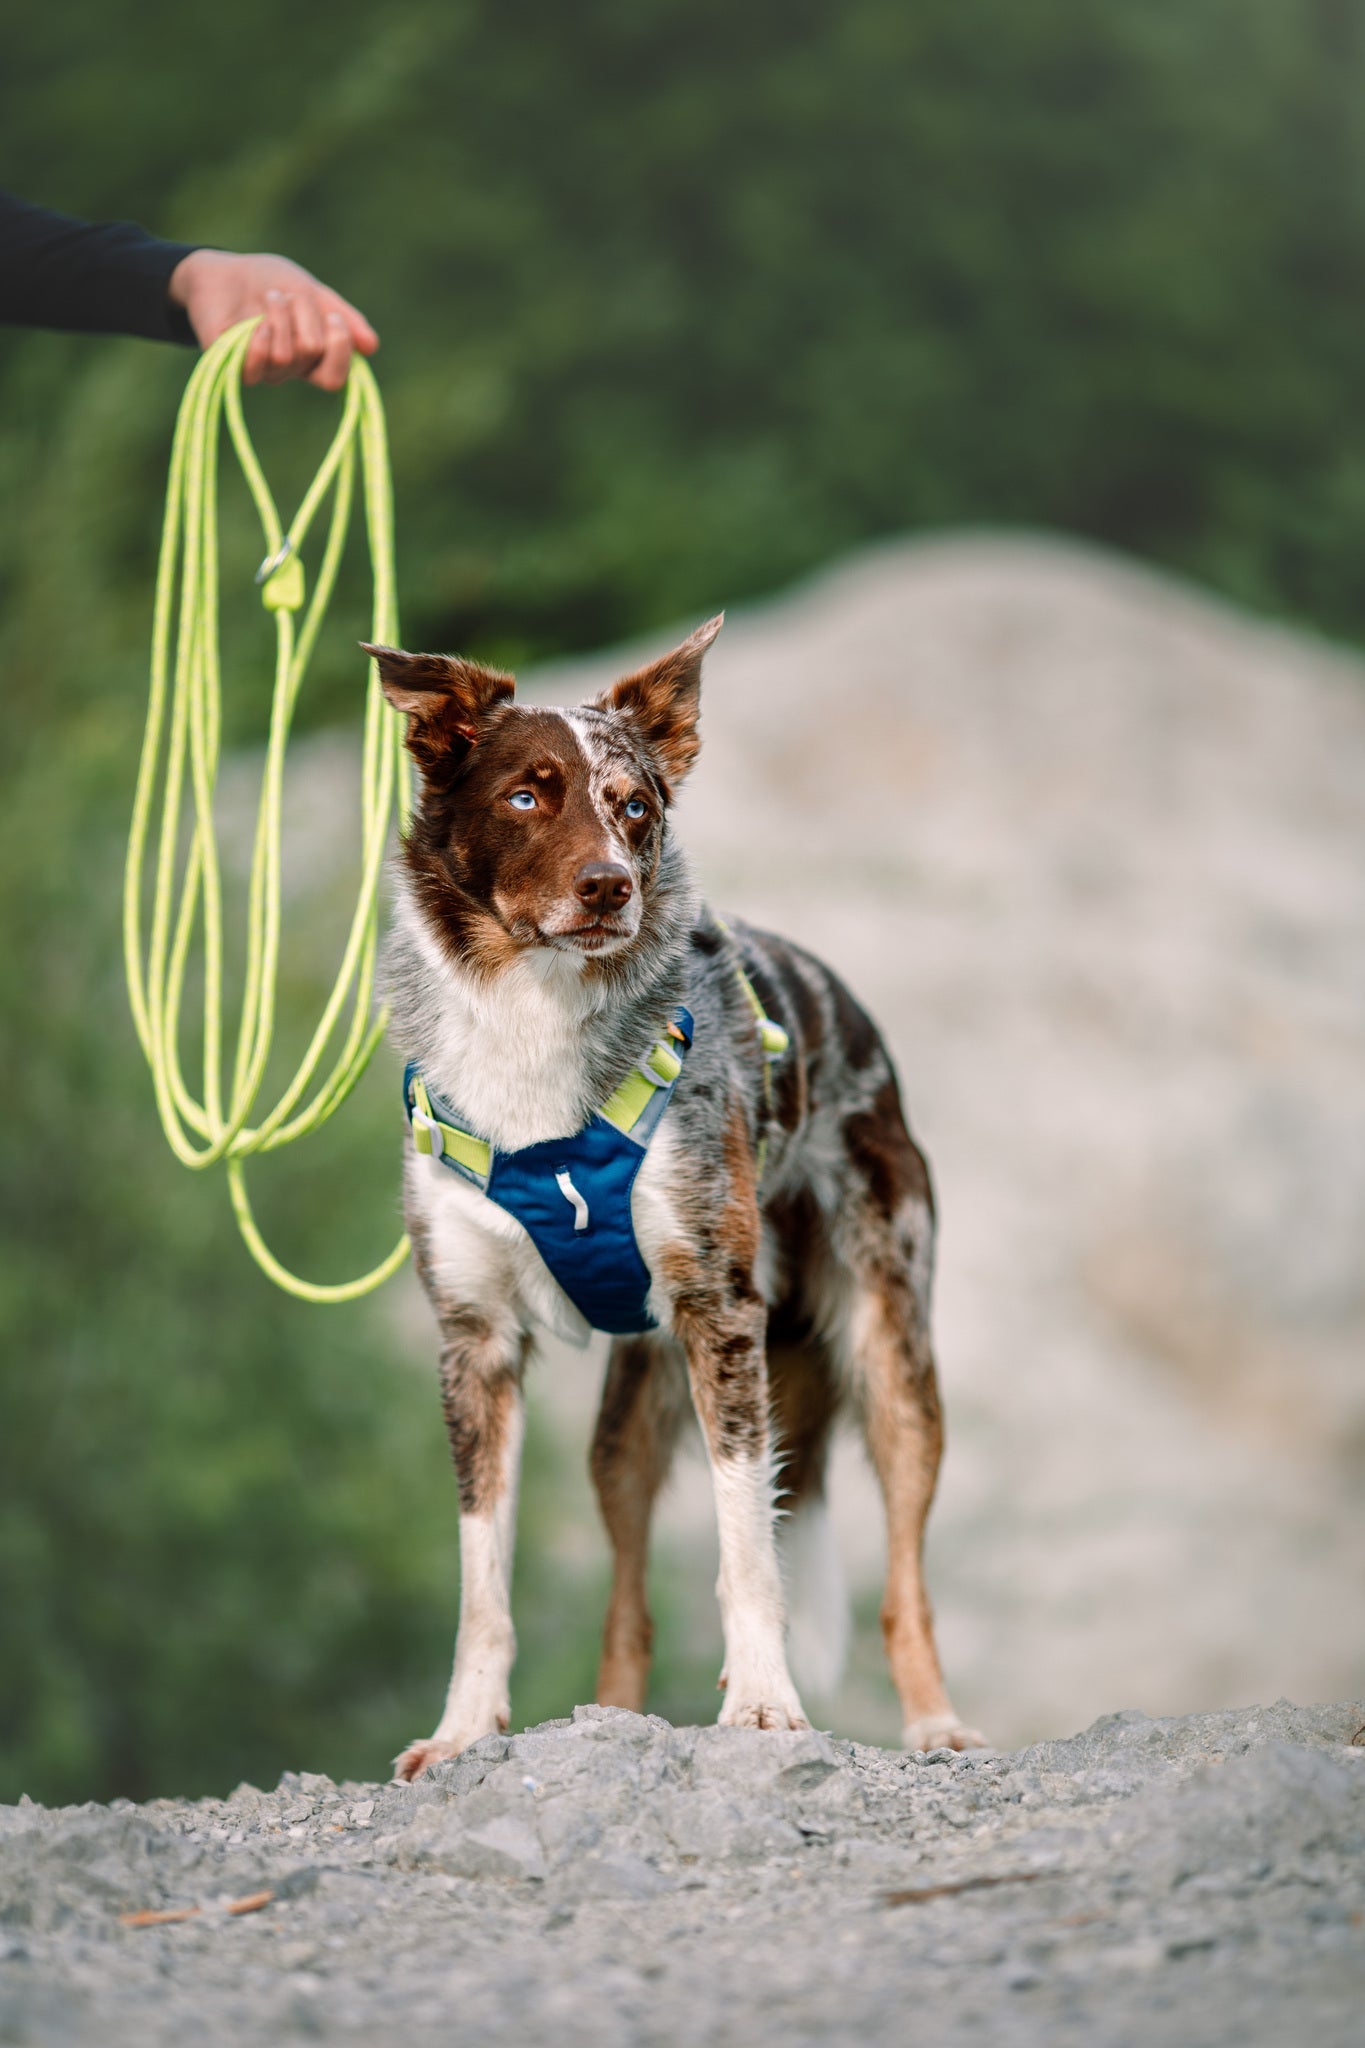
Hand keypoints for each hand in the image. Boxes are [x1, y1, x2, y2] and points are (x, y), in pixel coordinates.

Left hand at [167, 249, 377, 390]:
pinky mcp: (231, 366)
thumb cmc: (268, 281)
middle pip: (312, 353)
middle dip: (305, 314)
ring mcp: (260, 370)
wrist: (223, 269)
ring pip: (287, 355)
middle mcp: (287, 370)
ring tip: (269, 297)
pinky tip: (255, 322)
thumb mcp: (313, 292)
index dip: (340, 349)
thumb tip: (371, 348)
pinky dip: (261, 338)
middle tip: (288, 295)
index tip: (333, 318)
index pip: (334, 379)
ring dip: (280, 315)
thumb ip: (342, 318)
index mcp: (310, 358)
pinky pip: (257, 366)